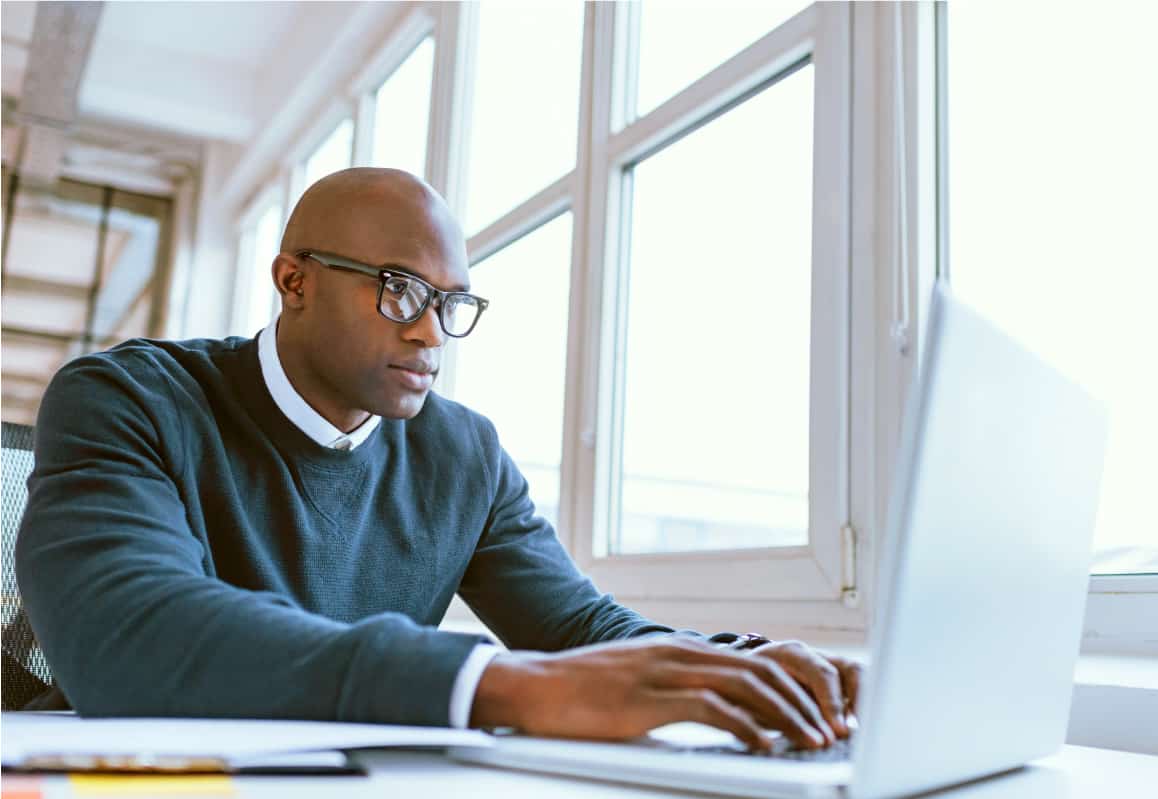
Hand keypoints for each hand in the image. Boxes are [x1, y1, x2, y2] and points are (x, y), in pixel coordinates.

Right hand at [470, 637, 838, 751]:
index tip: (814, 716)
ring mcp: (666, 673)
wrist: (536, 686)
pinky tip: (763, 746)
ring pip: (746, 689)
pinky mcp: (650, 699)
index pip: (753, 664)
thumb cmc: (583, 690)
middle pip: (760, 673)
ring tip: (808, 742)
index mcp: (681, 650)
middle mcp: (680, 654)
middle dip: (801, 704)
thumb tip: (713, 710)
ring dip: (785, 718)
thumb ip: (676, 688)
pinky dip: (746, 728)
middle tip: (826, 733)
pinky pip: (711, 710)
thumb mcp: (639, 681)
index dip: (791, 690)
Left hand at [749, 640, 862, 739]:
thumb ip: (757, 709)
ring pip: (858, 676)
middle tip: (850, 735)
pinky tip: (859, 731)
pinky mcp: (836, 680)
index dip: (831, 702)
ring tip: (863, 733)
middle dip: (853, 704)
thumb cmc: (744, 685)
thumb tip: (759, 732)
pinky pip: (858, 688)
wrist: (742, 672)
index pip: (820, 673)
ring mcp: (828, 664)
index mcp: (790, 652)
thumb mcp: (745, 694)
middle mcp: (813, 655)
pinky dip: (861, 708)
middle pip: (846, 670)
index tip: (837, 730)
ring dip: (863, 704)